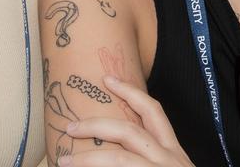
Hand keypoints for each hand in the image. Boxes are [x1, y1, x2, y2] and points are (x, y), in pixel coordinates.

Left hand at [59, 76, 193, 166]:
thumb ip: (144, 157)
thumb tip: (107, 150)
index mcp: (173, 153)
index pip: (153, 112)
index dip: (130, 92)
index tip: (108, 80)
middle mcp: (171, 160)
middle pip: (130, 131)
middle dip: (95, 125)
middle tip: (71, 127)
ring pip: (120, 158)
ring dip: (89, 158)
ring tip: (66, 161)